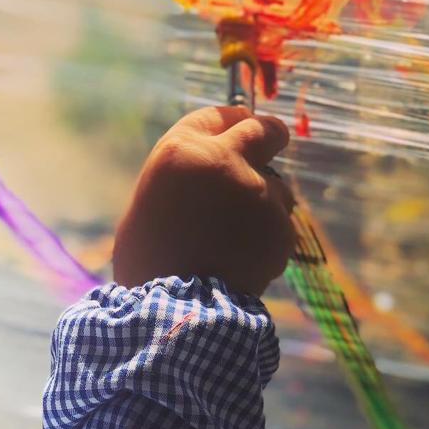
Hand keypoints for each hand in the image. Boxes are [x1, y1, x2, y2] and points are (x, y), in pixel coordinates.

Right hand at [112, 106, 296, 296]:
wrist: (175, 311)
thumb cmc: (148, 262)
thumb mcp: (150, 205)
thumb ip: (185, 179)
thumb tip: (211, 177)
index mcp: (180, 152)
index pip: (217, 117)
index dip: (231, 121)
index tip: (241, 123)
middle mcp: (225, 161)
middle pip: (264, 130)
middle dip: (269, 137)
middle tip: (271, 143)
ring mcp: (258, 193)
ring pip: (277, 187)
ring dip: (265, 203)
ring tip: (237, 238)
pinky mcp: (281, 227)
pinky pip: (280, 227)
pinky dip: (269, 240)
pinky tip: (245, 260)